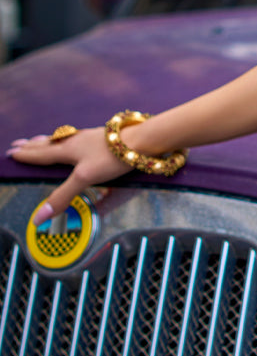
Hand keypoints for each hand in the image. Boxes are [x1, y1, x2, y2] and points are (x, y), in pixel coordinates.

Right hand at [6, 129, 127, 222]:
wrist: (144, 139)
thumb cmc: (113, 156)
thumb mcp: (84, 178)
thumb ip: (63, 197)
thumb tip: (39, 217)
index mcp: (68, 149)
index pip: (41, 154)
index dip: (26, 155)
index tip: (11, 153)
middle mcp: (77, 141)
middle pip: (49, 143)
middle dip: (32, 145)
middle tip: (17, 143)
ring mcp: (91, 138)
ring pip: (64, 139)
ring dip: (49, 141)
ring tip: (40, 140)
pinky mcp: (104, 139)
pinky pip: (79, 139)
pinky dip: (69, 141)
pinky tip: (77, 141)